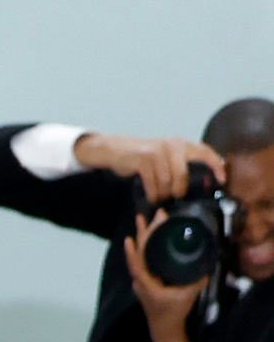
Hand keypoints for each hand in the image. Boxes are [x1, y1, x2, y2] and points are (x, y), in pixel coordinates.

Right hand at [76, 129, 220, 206]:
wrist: (118, 150)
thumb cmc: (144, 158)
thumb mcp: (166, 158)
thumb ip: (181, 166)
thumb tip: (199, 184)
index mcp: (181, 144)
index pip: (204, 152)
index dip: (215, 166)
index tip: (222, 180)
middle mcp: (172, 144)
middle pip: (182, 175)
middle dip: (178, 190)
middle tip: (174, 197)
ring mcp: (158, 151)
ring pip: (167, 182)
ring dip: (162, 194)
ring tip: (159, 196)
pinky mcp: (144, 159)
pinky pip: (153, 184)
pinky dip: (152, 194)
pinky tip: (151, 196)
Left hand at [124, 224, 208, 341]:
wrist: (164, 327)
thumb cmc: (175, 312)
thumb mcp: (188, 297)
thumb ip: (197, 281)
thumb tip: (208, 264)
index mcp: (148, 286)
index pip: (138, 267)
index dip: (133, 253)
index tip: (131, 238)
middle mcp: (141, 281)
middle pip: (139, 255)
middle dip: (143, 234)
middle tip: (148, 216)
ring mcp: (142, 279)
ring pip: (140, 255)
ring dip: (143, 236)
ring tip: (144, 218)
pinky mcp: (146, 277)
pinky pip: (144, 258)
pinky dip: (146, 244)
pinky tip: (149, 232)